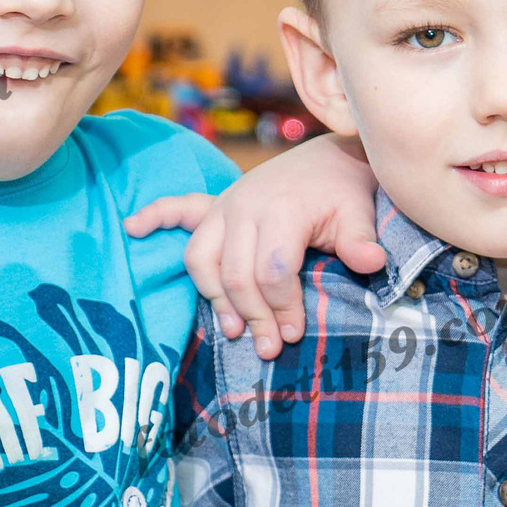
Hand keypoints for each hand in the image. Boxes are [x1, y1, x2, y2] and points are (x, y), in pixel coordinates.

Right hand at [123, 134, 384, 358]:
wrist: (331, 158)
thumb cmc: (344, 194)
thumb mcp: (359, 215)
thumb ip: (361, 241)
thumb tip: (372, 262)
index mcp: (282, 209)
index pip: (272, 270)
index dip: (282, 306)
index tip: (293, 334)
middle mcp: (245, 205)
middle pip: (236, 273)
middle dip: (253, 315)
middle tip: (269, 348)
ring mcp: (226, 205)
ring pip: (202, 259)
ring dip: (215, 297)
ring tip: (233, 329)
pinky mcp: (215, 205)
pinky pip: (178, 209)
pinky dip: (155, 217)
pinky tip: (133, 228)